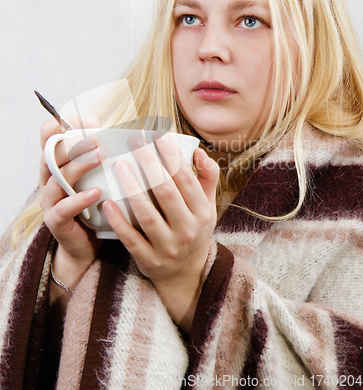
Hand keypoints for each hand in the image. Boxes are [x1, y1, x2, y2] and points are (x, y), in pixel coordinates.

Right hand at [39, 115, 102, 291]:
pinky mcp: (55, 220)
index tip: (92, 121)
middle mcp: (48, 178)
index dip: (67, 123)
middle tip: (98, 137)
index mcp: (57, 163)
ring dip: (79, 164)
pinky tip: (96, 193)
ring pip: (56, 177)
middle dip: (74, 141)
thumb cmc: (95, 204)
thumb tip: (136, 133)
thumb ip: (105, 156)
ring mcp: (50, 200)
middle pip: (51, 152)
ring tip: (100, 156)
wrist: (85, 244)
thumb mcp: (98, 176)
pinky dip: (79, 199)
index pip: (51, 134)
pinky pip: (63, 208)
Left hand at [102, 131, 219, 330]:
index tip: (157, 135)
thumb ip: (207, 177)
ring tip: (119, 166)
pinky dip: (119, 222)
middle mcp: (187, 230)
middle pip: (166, 192)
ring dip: (132, 189)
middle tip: (134, 141)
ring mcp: (168, 247)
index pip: (186, 179)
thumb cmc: (194, 230)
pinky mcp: (149, 260)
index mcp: (202, 213)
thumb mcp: (207, 205)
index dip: (171, 156)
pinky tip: (108, 203)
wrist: (187, 273)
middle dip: (149, 164)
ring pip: (147, 215)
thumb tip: (198, 152)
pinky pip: (131, 239)